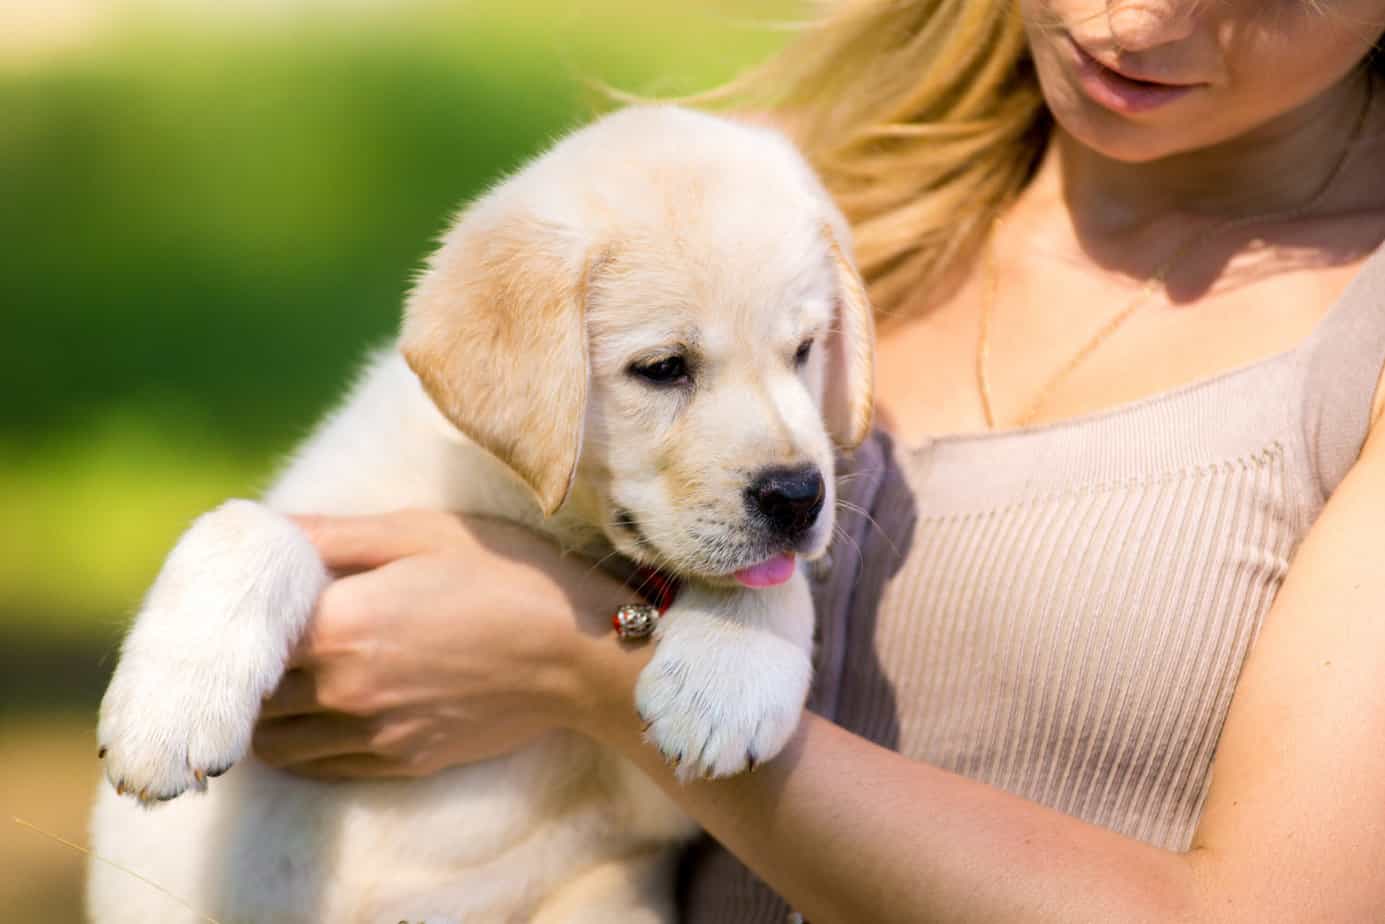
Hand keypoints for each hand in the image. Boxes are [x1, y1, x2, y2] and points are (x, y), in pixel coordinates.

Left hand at [252, 509, 633, 779]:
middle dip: (242, 672)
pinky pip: (319, 767)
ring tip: (281, 685)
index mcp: (340, 623)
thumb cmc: (506, 577)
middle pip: (249, 697)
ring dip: (263, 717)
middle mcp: (341, 688)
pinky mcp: (400, 761)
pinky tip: (318, 717)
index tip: (229, 607)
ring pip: (274, 744)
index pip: (242, 636)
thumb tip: (260, 527)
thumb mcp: (422, 532)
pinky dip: (302, 746)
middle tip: (252, 646)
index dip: (227, 621)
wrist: (578, 655)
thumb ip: (332, 534)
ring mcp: (370, 733)